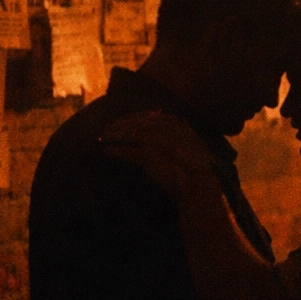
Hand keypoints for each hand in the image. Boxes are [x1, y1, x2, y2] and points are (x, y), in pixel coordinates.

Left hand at [100, 111, 214, 195]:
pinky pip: (126, 151)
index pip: (149, 116)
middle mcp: (164, 128)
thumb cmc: (196, 166)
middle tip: (107, 128)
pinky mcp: (148, 156)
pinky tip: (107, 151)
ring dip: (113, 135)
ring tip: (102, 138)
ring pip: (129, 134)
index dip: (134, 117)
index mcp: (176, 124)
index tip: (123, 120)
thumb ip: (183, 131)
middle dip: (119, 124)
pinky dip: (115, 150)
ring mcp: (155, 141)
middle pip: (135, 122)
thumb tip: (178, 120)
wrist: (198, 183)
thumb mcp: (193, 143)